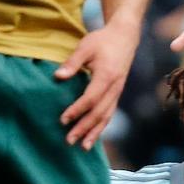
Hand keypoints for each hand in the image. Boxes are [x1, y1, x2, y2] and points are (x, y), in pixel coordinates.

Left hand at [55, 19, 140, 148]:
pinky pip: (109, 113)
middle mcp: (115, 87)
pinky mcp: (117, 93)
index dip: (77, 110)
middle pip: (99, 112)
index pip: (91, 98)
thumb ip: (72, 63)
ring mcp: (117, 92)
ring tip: (83, 147)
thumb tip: (58, 77)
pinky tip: (92, 136)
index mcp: (107, 76)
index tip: (63, 120)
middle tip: (68, 140)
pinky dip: (101, 126)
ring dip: (94, 132)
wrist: (125, 37)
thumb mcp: (85, 46)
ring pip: (106, 116)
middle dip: (84, 128)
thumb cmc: (102, 40)